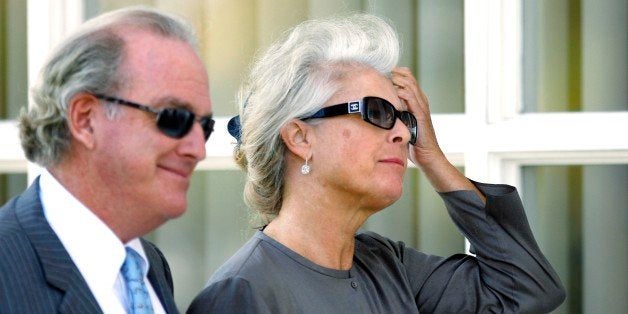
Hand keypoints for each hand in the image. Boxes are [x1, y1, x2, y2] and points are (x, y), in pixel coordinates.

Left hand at [391, 67, 483, 200]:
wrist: (428, 156)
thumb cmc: (414, 142)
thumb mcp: (403, 123)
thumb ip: (395, 114)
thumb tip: (379, 110)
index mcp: (417, 101)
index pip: (408, 79)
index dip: (396, 73)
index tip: (383, 73)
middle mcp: (421, 101)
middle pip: (409, 78)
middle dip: (395, 72)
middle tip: (383, 72)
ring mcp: (422, 108)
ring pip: (411, 85)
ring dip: (398, 80)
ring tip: (387, 78)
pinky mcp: (421, 116)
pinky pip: (412, 100)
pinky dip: (403, 93)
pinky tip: (394, 92)